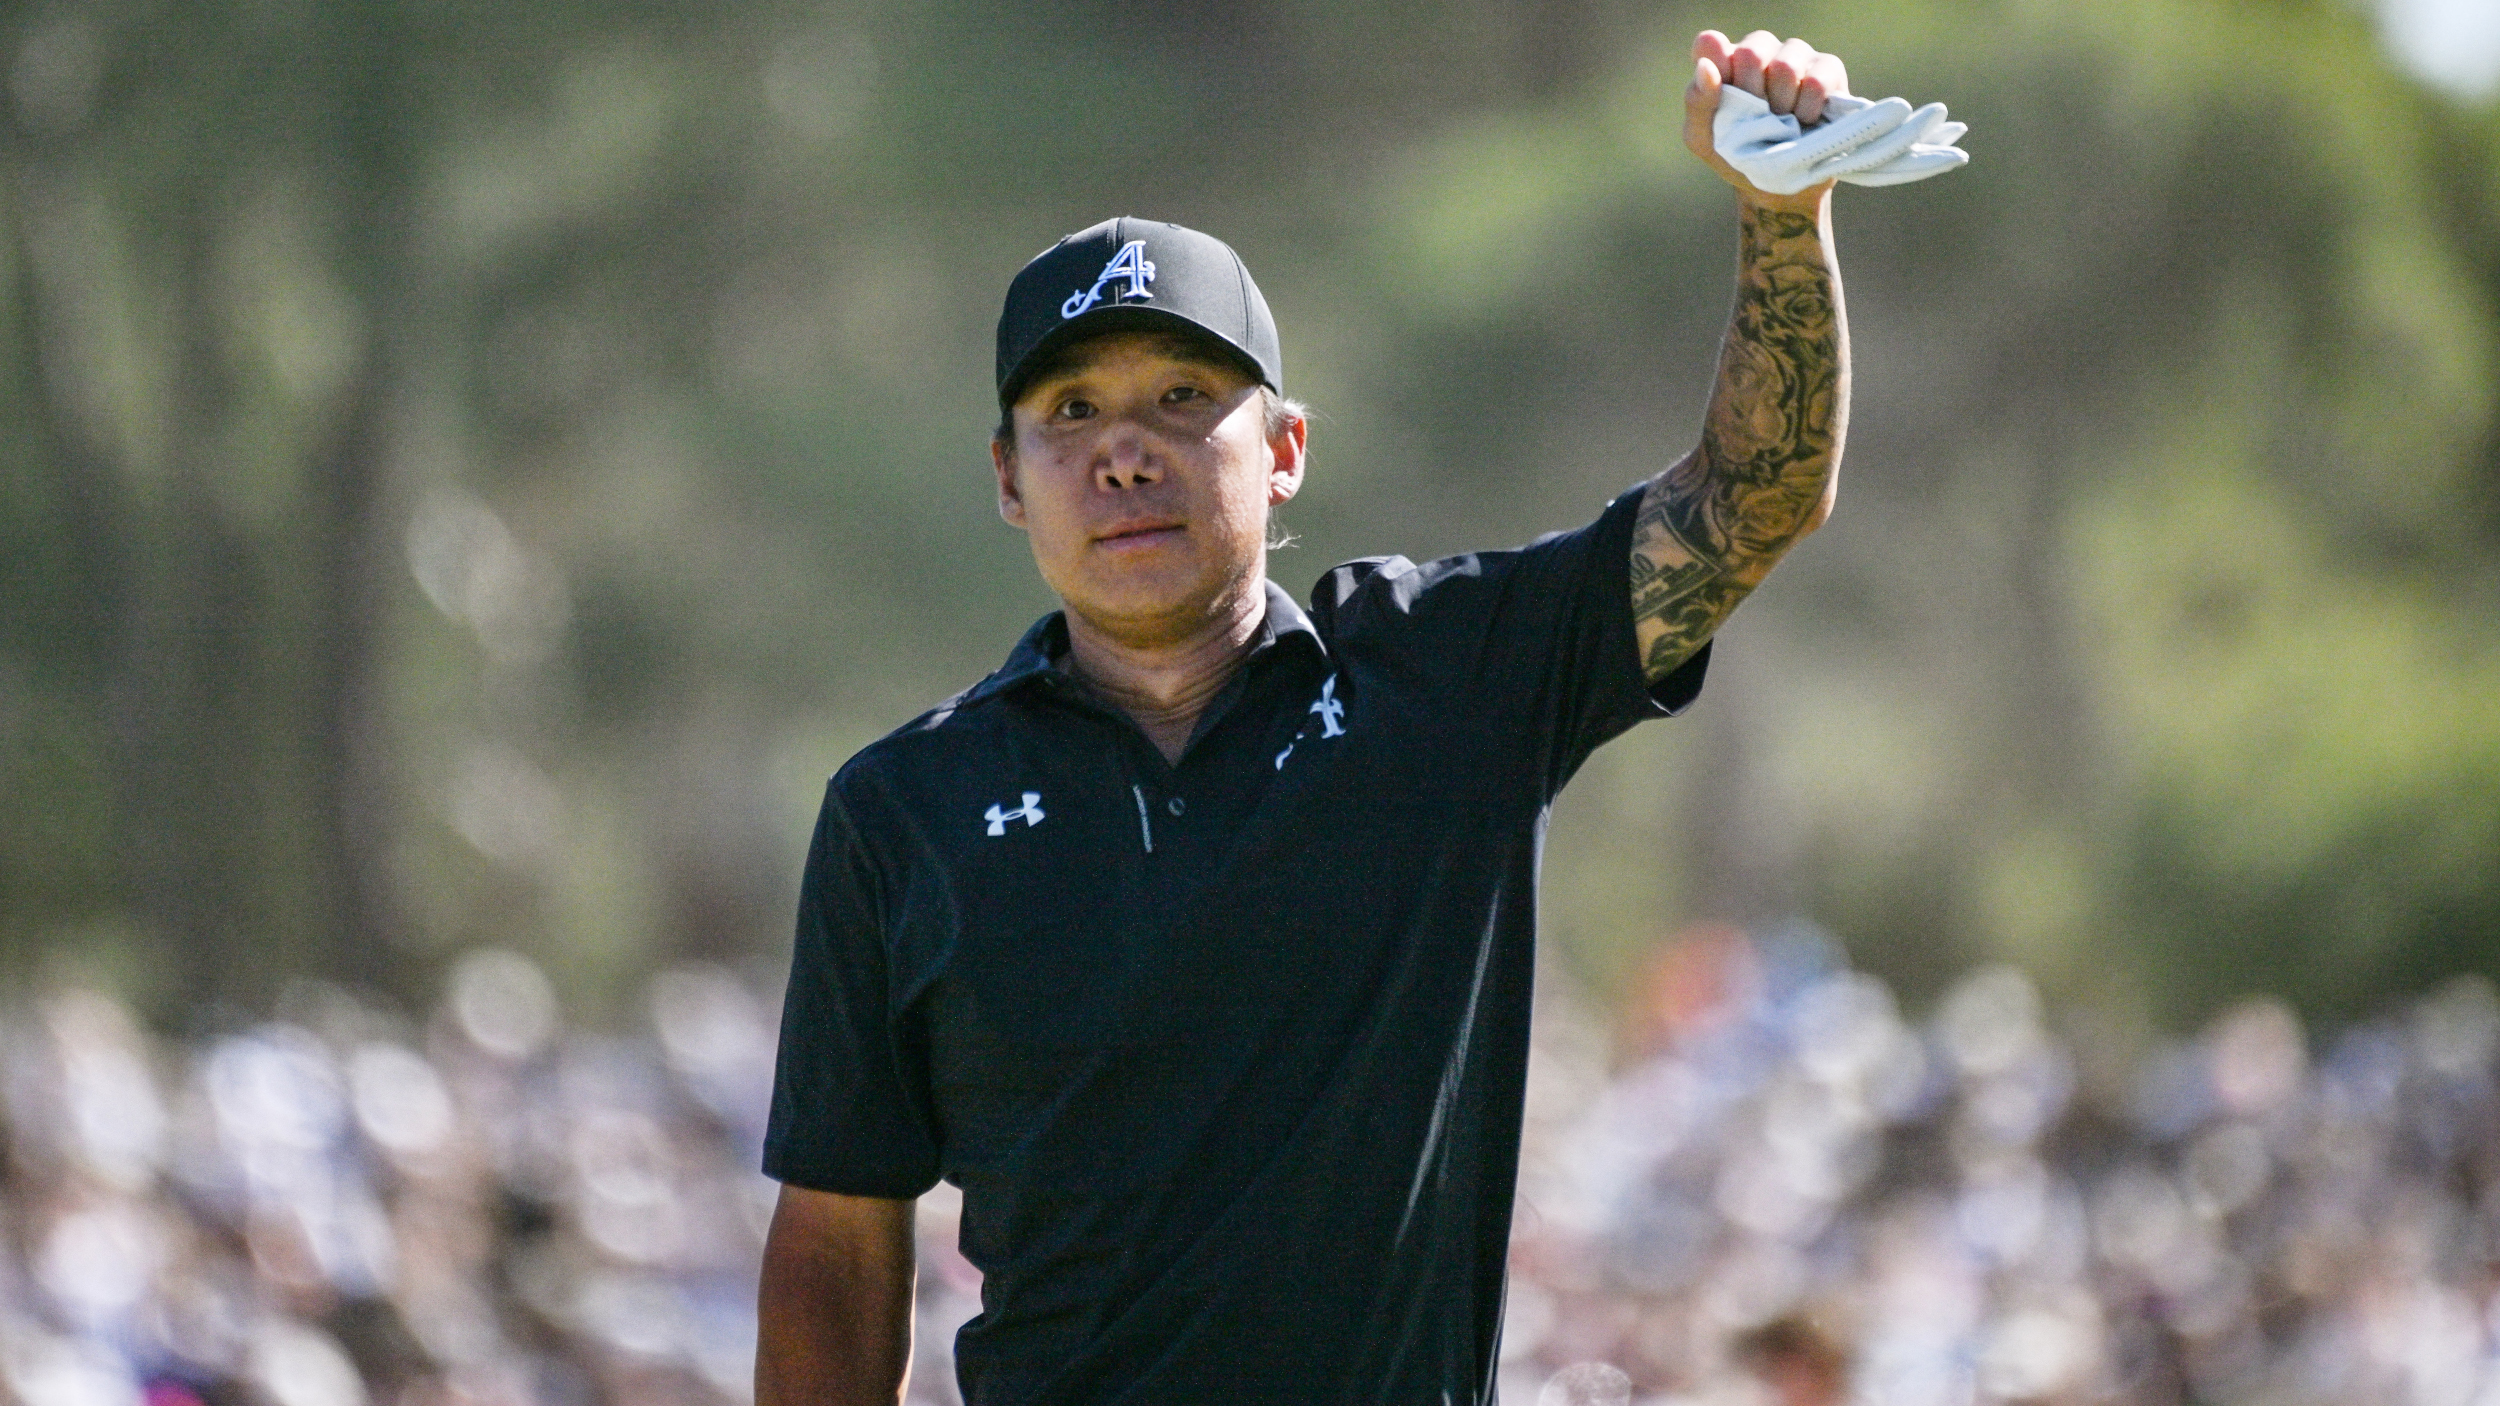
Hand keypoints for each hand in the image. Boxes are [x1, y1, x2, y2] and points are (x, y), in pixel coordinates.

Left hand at [1681, 29, 1849, 209]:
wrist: (1777, 185)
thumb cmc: (1735, 155)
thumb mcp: (1704, 139)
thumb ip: (1698, 101)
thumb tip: (1706, 66)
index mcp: (1722, 62)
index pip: (1709, 44)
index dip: (1717, 70)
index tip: (1726, 98)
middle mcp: (1758, 50)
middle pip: (1751, 52)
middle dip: (1752, 96)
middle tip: (1756, 120)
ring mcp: (1794, 56)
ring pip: (1786, 65)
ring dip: (1780, 105)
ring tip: (1781, 124)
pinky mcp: (1828, 69)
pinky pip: (1817, 80)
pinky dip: (1807, 109)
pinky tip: (1804, 122)